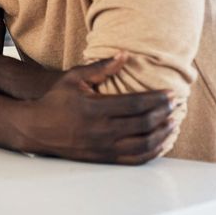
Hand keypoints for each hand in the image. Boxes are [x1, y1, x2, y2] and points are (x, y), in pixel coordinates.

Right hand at [16, 54, 175, 164]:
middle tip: (178, 105)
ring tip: (174, 122)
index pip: (137, 103)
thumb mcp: (73, 78)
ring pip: (145, 144)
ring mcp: (103, 147)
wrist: (37, 129)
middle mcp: (101, 130)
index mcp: (95, 108)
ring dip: (164, 134)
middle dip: (166, 114)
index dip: (158, 99)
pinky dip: (154, 151)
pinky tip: (163, 142)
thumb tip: (124, 55)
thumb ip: (100, 67)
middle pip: (145, 123)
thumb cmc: (55, 101)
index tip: (172, 93)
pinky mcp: (104, 158)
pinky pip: (136, 159)